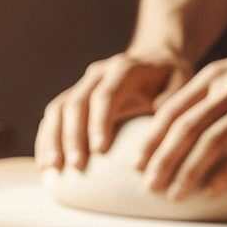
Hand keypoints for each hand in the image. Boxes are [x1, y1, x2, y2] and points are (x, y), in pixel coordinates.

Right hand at [35, 51, 190, 170]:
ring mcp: (82, 84)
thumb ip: (170, 103)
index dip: (99, 122)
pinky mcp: (73, 96)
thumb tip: (159, 132)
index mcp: (124, 68)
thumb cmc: (172, 77)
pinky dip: (46, 139)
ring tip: (52, 168)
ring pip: (58, 108)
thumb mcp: (181, 82)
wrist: (156, 58)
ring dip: (53, 139)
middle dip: (73, 136)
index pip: (105, 95)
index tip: (99, 150)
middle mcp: (98, 73)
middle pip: (76, 103)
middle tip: (76, 166)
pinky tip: (45, 163)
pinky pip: (53, 116)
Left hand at [138, 30, 226, 199]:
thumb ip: (212, 94)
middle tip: (147, 187)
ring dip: (188, 172)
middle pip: (185, 129)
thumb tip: (184, 125)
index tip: (136, 164)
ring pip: (211, 142)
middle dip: (162, 161)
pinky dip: (226, 174)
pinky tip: (211, 192)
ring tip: (174, 194)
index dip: (151, 139)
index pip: (172, 110)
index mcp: (215, 75)